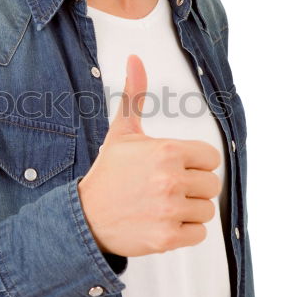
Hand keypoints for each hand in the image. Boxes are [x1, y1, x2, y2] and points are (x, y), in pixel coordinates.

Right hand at [77, 54, 221, 256]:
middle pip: (212, 186)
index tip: (177, 169)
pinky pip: (199, 234)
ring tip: (164, 206)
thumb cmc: (108, 174)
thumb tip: (135, 59)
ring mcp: (169, 210)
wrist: (84, 217)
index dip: (196, 164)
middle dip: (193, 188)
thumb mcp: (122, 133)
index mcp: (167, 151)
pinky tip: (163, 222)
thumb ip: (134, 96)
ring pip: (206, 211)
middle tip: (168, 190)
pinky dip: (185, 232)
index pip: (211, 158)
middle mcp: (170, 180)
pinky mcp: (167, 237)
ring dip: (189, 211)